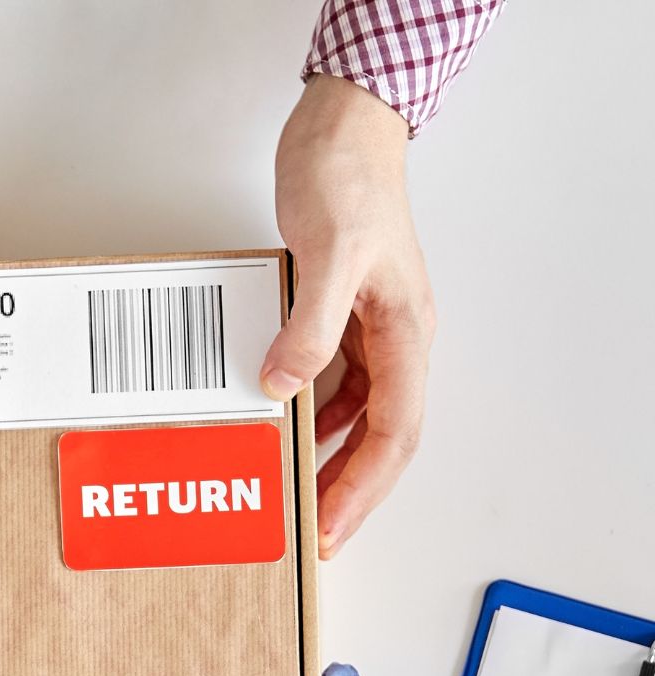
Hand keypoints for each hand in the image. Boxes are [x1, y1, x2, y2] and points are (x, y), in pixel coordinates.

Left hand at [264, 75, 435, 558]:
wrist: (342, 127)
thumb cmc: (348, 178)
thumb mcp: (329, 253)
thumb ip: (309, 326)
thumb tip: (284, 387)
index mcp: (406, 333)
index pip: (393, 433)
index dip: (363, 488)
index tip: (332, 528)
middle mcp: (394, 341)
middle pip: (380, 438)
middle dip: (348, 489)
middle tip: (314, 533)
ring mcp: (368, 332)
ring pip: (355, 418)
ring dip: (327, 459)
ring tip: (298, 499)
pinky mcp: (339, 320)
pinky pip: (330, 386)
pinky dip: (309, 418)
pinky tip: (286, 434)